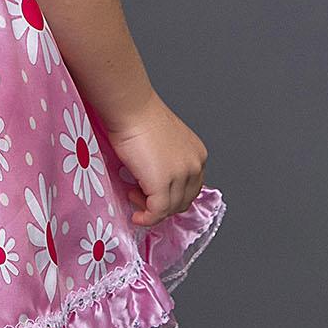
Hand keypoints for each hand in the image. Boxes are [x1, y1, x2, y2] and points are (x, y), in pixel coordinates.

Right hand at [105, 94, 207, 228]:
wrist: (131, 109)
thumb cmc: (139, 118)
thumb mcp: (163, 143)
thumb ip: (166, 163)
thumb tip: (152, 183)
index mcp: (197, 155)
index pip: (190, 189)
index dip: (171, 197)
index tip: (152, 195)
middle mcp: (195, 166)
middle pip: (183, 201)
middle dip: (161, 205)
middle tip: (139, 195)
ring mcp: (181, 176)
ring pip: (170, 209)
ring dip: (150, 210)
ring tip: (132, 195)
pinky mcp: (162, 184)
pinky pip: (157, 212)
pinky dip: (146, 218)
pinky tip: (136, 216)